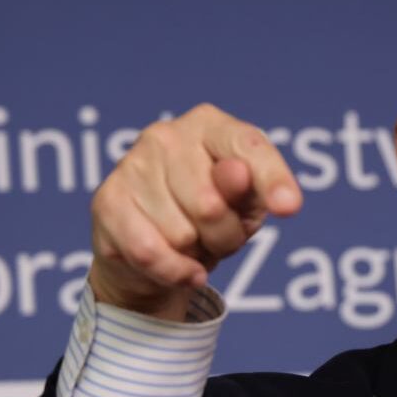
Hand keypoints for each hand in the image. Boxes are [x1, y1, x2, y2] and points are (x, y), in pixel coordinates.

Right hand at [89, 103, 302, 319]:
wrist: (152, 254)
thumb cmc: (210, 219)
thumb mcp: (245, 206)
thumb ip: (251, 188)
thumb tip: (237, 174)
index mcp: (209, 124)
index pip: (247, 147)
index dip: (272, 178)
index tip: (289, 208)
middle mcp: (165, 135)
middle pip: (211, 204)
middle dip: (224, 235)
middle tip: (217, 235)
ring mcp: (131, 164)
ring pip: (181, 234)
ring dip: (194, 254)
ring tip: (190, 243)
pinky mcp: (106, 201)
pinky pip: (150, 252)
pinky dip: (173, 271)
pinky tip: (182, 270)